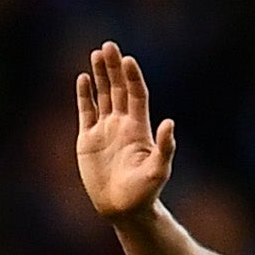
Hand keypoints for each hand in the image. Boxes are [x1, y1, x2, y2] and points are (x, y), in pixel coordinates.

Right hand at [74, 43, 177, 220]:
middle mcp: (122, 124)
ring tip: (97, 54)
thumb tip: (170, 122)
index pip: (136, 95)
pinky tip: (83, 79)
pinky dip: (84, 95)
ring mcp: (105, 130)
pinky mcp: (88, 139)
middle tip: (108, 46)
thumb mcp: (158, 170)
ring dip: (101, 75)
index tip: (127, 60)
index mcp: (139, 127)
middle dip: (114, 67)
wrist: (122, 208)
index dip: (132, 77)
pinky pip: (86, 112)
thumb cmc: (144, 192)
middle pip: (119, 89)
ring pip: (103, 96)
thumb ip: (165, 147)